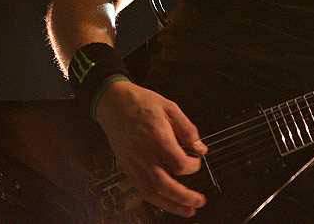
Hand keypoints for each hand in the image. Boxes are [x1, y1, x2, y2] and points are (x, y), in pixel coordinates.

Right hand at [95, 80, 208, 217]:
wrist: (113, 103)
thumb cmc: (142, 102)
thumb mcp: (170, 107)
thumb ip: (187, 129)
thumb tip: (201, 148)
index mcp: (156, 137)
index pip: (178, 163)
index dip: (192, 166)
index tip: (197, 160)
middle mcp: (143, 154)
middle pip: (164, 184)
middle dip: (184, 197)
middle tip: (200, 202)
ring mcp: (133, 163)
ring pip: (151, 191)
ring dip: (171, 205)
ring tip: (187, 211)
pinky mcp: (126, 167)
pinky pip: (140, 189)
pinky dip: (155, 199)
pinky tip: (167, 203)